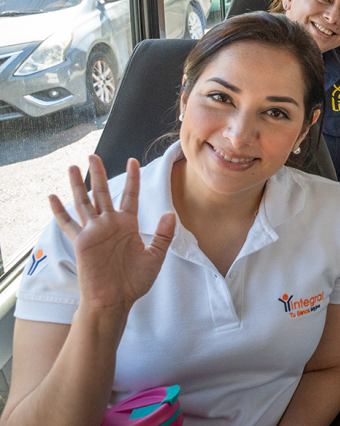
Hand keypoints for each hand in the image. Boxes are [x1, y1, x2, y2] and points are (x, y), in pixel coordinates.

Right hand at [48, 155, 175, 312]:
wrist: (115, 300)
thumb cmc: (134, 282)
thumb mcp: (155, 257)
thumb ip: (163, 235)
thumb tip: (170, 213)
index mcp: (128, 225)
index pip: (130, 195)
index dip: (132, 178)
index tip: (133, 161)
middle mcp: (110, 224)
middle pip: (104, 193)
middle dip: (99, 174)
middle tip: (94, 155)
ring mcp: (94, 232)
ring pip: (85, 202)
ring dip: (79, 185)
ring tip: (73, 167)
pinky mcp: (81, 242)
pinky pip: (68, 224)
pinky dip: (59, 211)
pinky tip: (52, 197)